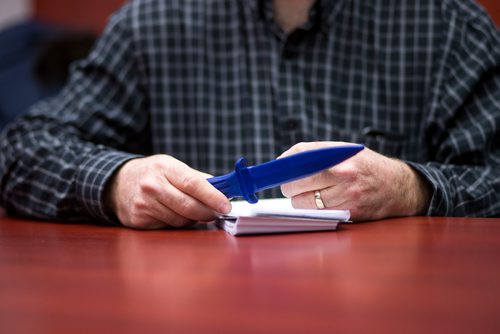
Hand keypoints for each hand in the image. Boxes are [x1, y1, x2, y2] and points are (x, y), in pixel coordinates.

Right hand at [105, 155, 231, 228]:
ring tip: (190, 211)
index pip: (193, 184)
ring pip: (180, 220)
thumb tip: (224, 190)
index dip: (212, 197)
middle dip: (207, 213)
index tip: (226, 206)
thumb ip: (198, 178)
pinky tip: (172, 215)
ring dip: (192, 219)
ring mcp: (144, 204)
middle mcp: (152, 185)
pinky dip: (176, 224)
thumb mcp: (172, 167)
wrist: (118, 183)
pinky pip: (168, 227)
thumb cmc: (152, 174)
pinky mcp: (139, 220)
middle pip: (189, 206)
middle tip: (215, 213)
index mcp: (165, 167)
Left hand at [279, 142, 431, 220]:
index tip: (278, 170)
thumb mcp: (344, 151)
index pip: (299, 158)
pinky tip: (321, 203)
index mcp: (339, 156)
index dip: (284, 166)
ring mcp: (346, 197)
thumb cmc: (366, 166)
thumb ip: (316, 153)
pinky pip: (318, 214)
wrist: (399, 187)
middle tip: (290, 186)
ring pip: (303, 202)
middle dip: (288, 186)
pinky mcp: (349, 215)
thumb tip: (284, 162)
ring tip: (307, 194)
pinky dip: (314, 210)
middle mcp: (343, 175)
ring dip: (299, 200)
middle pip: (296, 183)